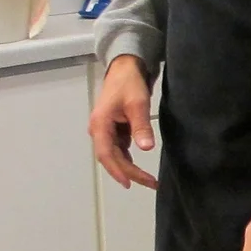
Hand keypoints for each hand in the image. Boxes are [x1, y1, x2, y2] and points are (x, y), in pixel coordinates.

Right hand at [88, 54, 156, 189]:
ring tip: (149, 180)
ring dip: (130, 168)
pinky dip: (130, 159)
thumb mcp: (137, 103)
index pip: (107, 154)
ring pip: (116, 156)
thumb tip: (146, 148)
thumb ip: (141, 126)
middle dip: (129, 173)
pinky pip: (120, 149)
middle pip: (112, 158)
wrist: (125, 67)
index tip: (130, 183)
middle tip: (150, 183)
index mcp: (100, 125)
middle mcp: (99, 130)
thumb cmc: (129, 83)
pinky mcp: (114, 130)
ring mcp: (105, 131)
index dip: (118, 170)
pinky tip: (141, 168)